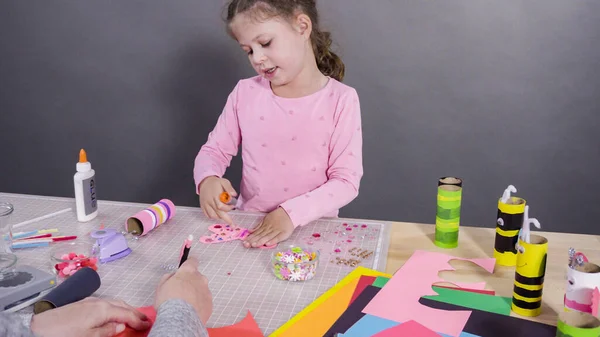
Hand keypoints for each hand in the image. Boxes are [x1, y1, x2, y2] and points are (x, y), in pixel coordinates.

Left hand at [30, 297, 150, 336]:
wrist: (40, 326)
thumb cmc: (65, 333)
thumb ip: (108, 330)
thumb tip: (120, 325)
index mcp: (104, 310)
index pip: (127, 314)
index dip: (139, 320)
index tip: (148, 325)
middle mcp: (100, 301)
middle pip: (122, 305)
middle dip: (134, 312)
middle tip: (144, 320)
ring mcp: (91, 301)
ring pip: (114, 302)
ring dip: (125, 309)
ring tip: (132, 316)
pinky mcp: (83, 303)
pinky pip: (106, 303)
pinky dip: (114, 307)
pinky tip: (113, 313)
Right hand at [154, 257, 212, 324]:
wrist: (180, 319)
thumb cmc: (168, 301)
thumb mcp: (161, 286)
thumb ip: (169, 277)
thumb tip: (174, 276)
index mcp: (188, 271)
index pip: (192, 261)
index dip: (189, 264)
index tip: (186, 268)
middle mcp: (200, 278)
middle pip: (197, 277)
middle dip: (191, 282)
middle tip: (181, 292)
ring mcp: (207, 291)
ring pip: (201, 289)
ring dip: (195, 293)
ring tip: (186, 304)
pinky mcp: (210, 303)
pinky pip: (204, 300)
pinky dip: (199, 304)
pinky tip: (191, 311)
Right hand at [198, 176, 236, 224]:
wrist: (205, 182)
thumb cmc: (216, 183)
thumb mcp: (224, 182)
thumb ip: (229, 189)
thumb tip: (234, 195)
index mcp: (215, 195)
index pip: (221, 206)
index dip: (228, 208)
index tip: (233, 206)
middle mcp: (209, 201)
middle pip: (217, 213)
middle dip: (226, 219)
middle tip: (232, 224)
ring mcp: (205, 205)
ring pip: (212, 216)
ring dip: (220, 217)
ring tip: (224, 213)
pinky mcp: (202, 207)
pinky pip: (208, 215)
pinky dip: (213, 216)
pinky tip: (218, 213)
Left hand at [243, 207, 293, 247]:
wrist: (289, 212)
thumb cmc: (277, 217)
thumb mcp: (266, 219)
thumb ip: (258, 226)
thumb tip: (250, 231)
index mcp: (265, 226)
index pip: (256, 233)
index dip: (250, 238)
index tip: (244, 242)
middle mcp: (269, 229)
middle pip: (260, 236)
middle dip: (253, 241)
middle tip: (246, 245)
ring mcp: (277, 231)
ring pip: (267, 237)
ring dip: (260, 241)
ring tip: (254, 245)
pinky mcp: (284, 234)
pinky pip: (278, 238)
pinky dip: (273, 241)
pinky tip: (267, 244)